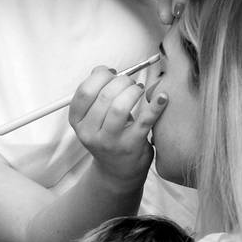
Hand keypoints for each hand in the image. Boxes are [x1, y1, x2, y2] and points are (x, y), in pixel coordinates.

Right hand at [68, 67, 164, 192]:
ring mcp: (109, 141)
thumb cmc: (109, 136)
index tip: (112, 74)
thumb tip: (102, 70)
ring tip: (140, 91)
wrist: (118, 172)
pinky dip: (156, 105)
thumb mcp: (93, 118)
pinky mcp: (131, 146)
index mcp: (78, 122)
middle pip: (104, 96)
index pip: (84, 91)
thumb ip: (95, 93)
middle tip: (131, 83)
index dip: (100, 76)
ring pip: (119, 107)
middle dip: (122, 81)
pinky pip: (145, 121)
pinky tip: (163, 97)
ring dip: (134, 91)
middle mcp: (89, 133)